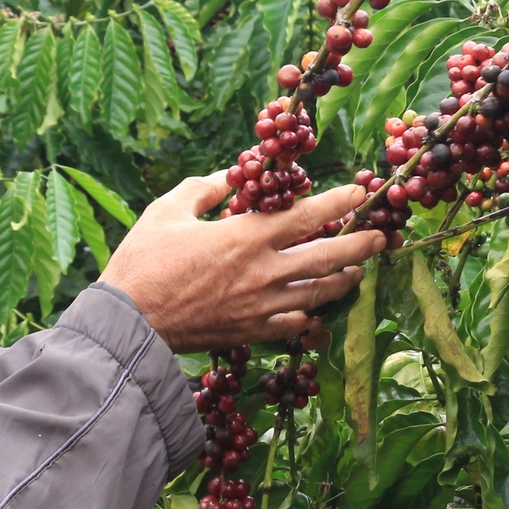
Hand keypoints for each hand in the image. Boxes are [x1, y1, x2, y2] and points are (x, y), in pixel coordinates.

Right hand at [99, 173, 384, 352]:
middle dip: (360, 245)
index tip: (361, 192)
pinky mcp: (252, 333)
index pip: (307, 215)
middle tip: (380, 236)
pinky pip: (295, 325)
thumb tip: (232, 175)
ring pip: (319, 294)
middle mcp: (263, 272)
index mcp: (246, 236)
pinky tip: (318, 310)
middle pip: (327, 257)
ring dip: (343, 280)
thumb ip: (205, 189)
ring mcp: (261, 306)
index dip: (340, 201)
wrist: (128, 323)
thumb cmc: (143, 261)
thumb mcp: (168, 210)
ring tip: (357, 271)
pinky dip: (312, 316)